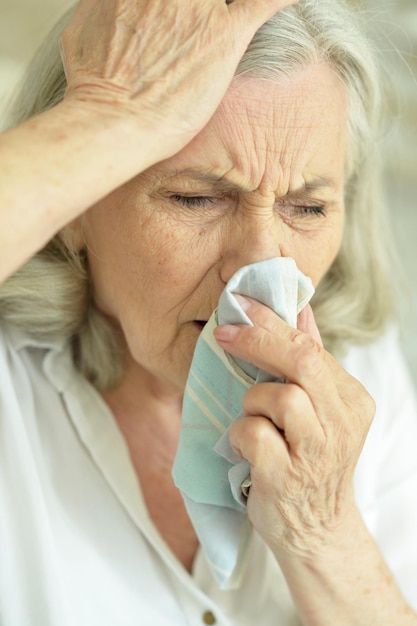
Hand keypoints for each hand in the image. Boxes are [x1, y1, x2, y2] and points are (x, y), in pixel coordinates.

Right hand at [60, 0, 297, 159]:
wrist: (113, 121)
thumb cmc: (92, 87)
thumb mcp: (81, 31)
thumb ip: (100, 8)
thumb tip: (103, 3)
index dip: (176, 3)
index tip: (180, 11)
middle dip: (205, 7)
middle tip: (206, 23)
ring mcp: (200, 7)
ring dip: (232, 8)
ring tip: (231, 24)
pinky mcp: (224, 34)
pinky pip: (265, 2)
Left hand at [214, 299, 374, 560]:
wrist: (315, 529)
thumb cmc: (309, 460)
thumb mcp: (319, 409)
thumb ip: (310, 359)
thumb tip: (299, 308)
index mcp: (352, 400)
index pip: (311, 348)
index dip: (271, 322)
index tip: (240, 304)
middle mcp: (342, 424)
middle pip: (302, 363)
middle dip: (258, 341)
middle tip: (226, 335)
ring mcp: (317, 454)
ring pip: (279, 397)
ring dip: (252, 402)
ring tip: (253, 419)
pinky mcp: (287, 478)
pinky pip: (253, 434)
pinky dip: (240, 434)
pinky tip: (245, 448)